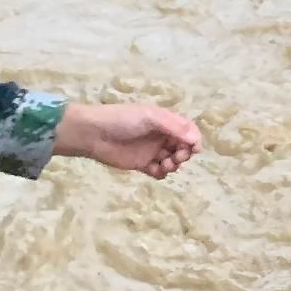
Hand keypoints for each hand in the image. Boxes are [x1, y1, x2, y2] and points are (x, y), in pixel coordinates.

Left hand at [54, 103, 201, 178]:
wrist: (92, 134)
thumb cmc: (122, 120)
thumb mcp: (151, 118)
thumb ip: (175, 128)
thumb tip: (197, 140)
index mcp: (165, 122)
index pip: (188, 131)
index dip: (193, 140)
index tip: (193, 149)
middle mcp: (161, 136)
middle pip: (182, 147)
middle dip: (183, 154)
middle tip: (176, 158)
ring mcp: (151, 150)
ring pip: (172, 160)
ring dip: (173, 165)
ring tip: (164, 165)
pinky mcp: (141, 164)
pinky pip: (158, 171)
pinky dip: (161, 173)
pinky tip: (155, 171)